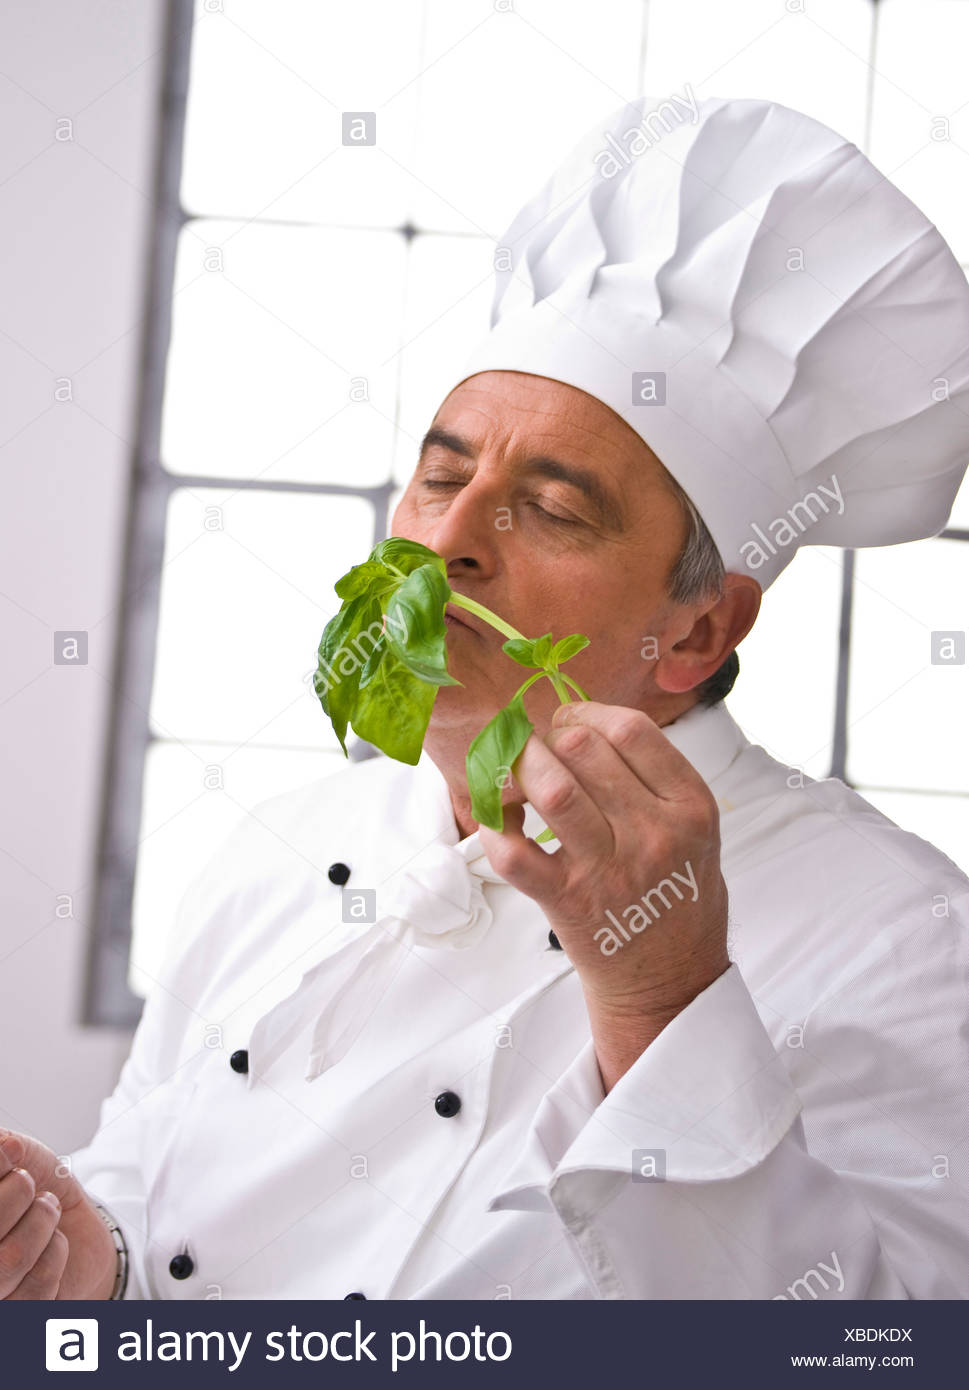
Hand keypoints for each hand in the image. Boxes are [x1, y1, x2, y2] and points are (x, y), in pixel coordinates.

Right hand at [0, 1130, 117, 1298]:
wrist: (74, 1225)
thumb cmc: (34, 1187)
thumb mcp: (17, 1154)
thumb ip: (3, 1147)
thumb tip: (3, 1146)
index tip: (12, 1155)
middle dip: (15, 1194)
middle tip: (28, 1183)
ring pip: (8, 1262)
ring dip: (39, 1223)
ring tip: (47, 1209)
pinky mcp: (17, 1317)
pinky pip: (36, 1287)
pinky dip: (54, 1252)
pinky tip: (53, 1243)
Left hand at [477, 702, 729, 1082]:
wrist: (672, 982)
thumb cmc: (680, 895)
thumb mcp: (696, 830)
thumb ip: (655, 780)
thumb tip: (583, 723)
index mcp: (691, 808)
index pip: (631, 731)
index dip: (587, 713)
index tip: (569, 721)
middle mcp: (654, 834)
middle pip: (584, 749)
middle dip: (549, 737)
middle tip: (539, 748)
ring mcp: (609, 869)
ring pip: (551, 790)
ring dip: (520, 768)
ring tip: (514, 771)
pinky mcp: (566, 902)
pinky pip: (514, 853)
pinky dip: (493, 826)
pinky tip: (498, 818)